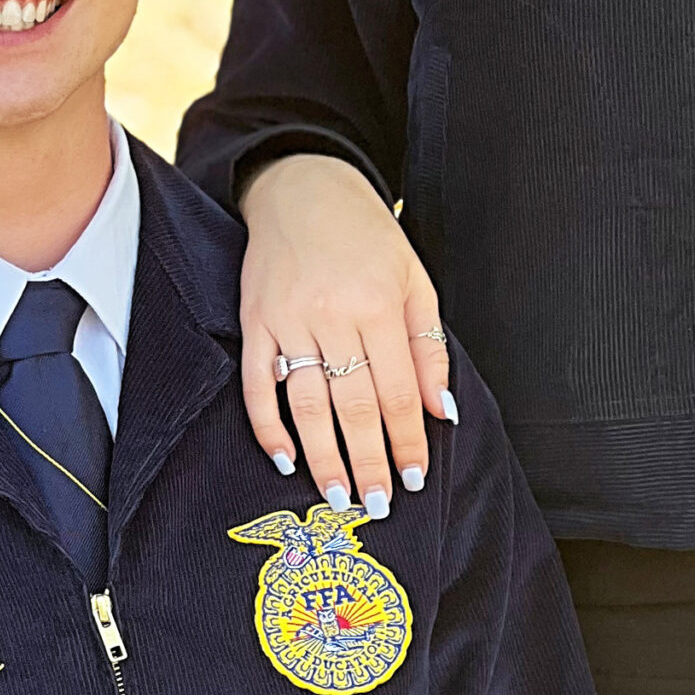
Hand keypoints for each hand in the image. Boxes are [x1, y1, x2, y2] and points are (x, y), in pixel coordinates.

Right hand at [238, 154, 453, 514]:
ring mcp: (288, 321)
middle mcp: (332, 316)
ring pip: (307, 403)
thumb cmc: (366, 237)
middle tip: (378, 504)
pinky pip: (258, 385)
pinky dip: (268, 426)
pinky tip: (284, 460)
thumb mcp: (413, 281)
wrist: (302, 189)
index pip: (397, 391)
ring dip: (324, 456)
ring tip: (338, 495)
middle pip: (354, 406)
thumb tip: (440, 411)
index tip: (415, 477)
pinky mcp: (254, 322)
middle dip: (369, 461)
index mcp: (378, 305)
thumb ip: (428, 348)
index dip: (407, 440)